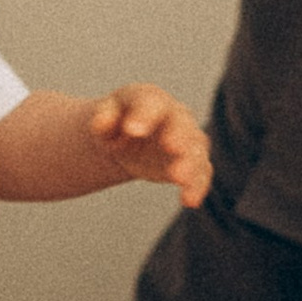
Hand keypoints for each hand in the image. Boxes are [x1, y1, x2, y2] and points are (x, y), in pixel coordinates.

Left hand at [88, 86, 211, 205]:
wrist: (129, 136)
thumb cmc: (117, 120)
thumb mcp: (105, 116)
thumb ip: (103, 118)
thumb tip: (101, 124)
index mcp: (151, 99)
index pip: (150, 102)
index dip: (144, 115)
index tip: (133, 130)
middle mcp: (176, 116)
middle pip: (181, 125)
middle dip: (177, 135)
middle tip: (171, 146)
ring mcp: (188, 140)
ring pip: (195, 151)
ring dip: (190, 164)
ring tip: (179, 179)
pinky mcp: (193, 163)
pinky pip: (201, 174)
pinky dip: (197, 186)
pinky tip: (190, 200)